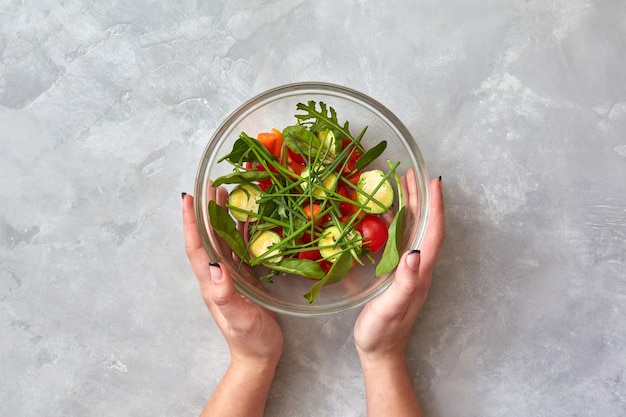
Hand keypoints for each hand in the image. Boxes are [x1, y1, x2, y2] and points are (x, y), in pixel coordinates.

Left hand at [182, 187, 282, 368]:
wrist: (259, 355)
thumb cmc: (249, 339)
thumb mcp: (238, 318)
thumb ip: (226, 295)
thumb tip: (215, 266)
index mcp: (210, 282)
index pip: (196, 246)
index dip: (191, 222)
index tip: (188, 198)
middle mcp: (216, 275)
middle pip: (207, 237)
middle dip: (206, 211)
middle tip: (211, 186)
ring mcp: (229, 276)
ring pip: (223, 239)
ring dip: (222, 217)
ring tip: (227, 194)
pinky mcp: (243, 278)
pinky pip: (240, 249)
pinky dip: (242, 231)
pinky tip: (248, 219)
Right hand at [354, 173, 444, 360]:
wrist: (379, 350)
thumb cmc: (382, 332)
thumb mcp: (391, 308)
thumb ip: (404, 283)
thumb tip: (415, 253)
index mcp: (420, 272)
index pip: (433, 233)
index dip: (435, 207)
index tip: (434, 181)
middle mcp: (418, 266)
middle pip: (425, 226)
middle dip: (423, 198)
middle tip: (413, 173)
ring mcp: (408, 269)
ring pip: (413, 230)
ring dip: (410, 206)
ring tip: (400, 185)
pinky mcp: (396, 272)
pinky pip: (399, 240)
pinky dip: (394, 221)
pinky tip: (383, 214)